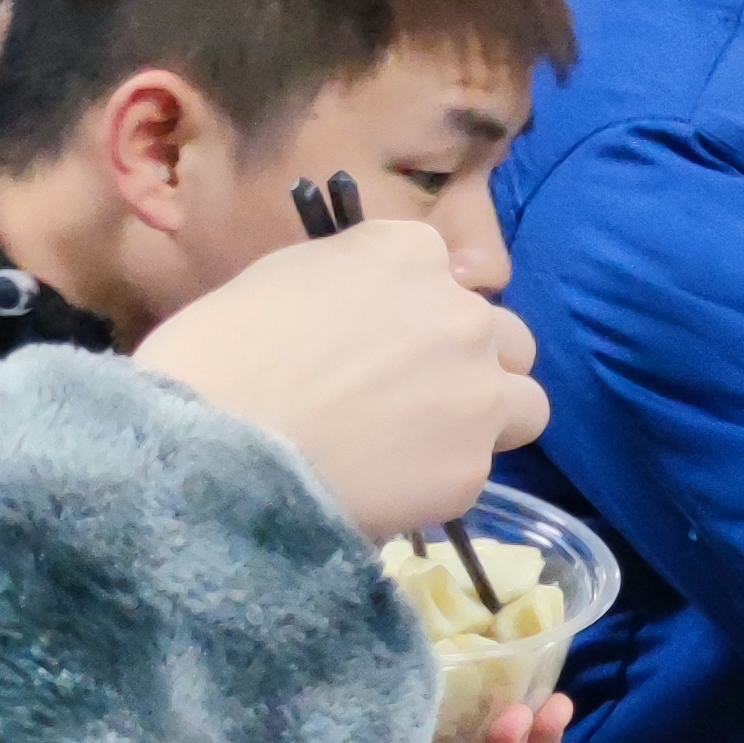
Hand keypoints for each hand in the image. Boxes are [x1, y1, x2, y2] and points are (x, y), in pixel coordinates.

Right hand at [140, 225, 543, 543]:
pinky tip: (390, 489)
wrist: (219, 444)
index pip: (438, 267)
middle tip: (417, 395)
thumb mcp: (282, 277)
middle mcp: (462, 314)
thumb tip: (367, 308)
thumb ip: (350, 280)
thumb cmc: (220, 352)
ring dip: (488, 418)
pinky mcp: (473, 468)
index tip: (381, 336)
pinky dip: (442, 479)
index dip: (413, 307)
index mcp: (408, 253)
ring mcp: (477, 393)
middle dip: (471, 361)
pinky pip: (478, 469)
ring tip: (428, 445)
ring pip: (525, 403)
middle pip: (503, 337)